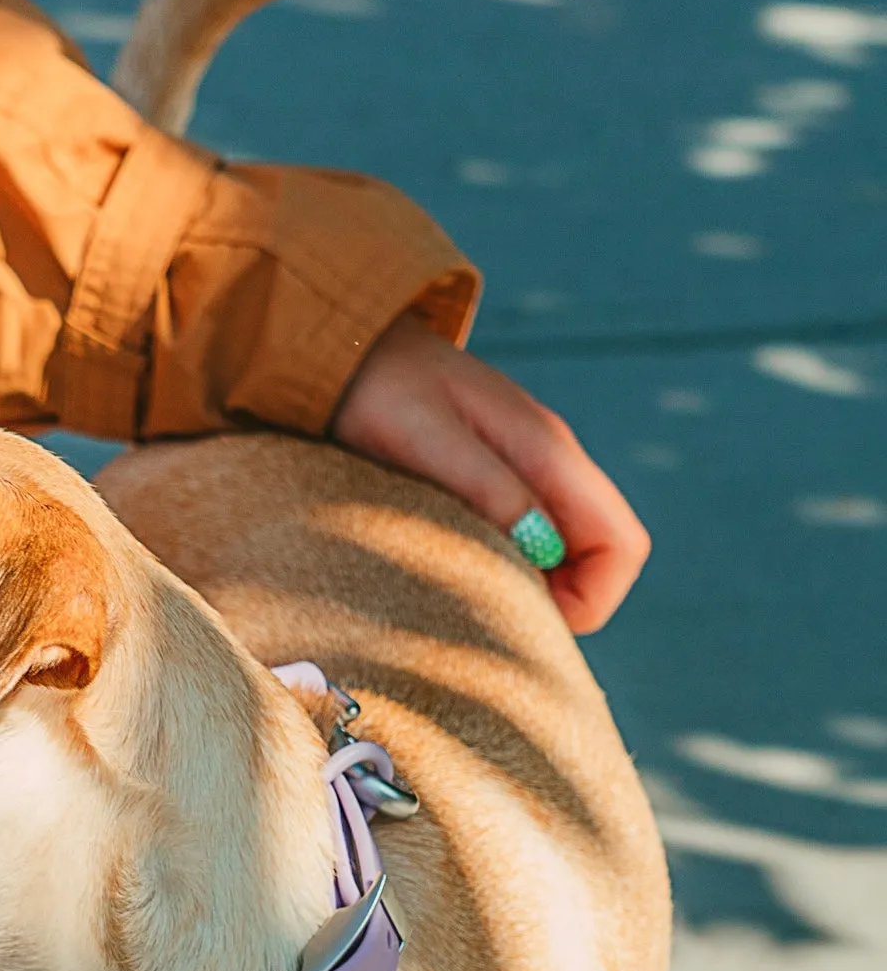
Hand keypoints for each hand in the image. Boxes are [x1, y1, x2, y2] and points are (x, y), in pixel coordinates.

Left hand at [331, 315, 648, 632]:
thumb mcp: (429, 442)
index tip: (527, 621)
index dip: (592, 600)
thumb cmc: (380, 391)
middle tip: (488, 617)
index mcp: (548, 451)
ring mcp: (526, 467)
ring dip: (533, 585)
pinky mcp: (495, 475)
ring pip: (566, 549)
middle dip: (562, 601)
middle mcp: (550, 461)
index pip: (622, 545)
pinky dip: (508, 565)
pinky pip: (528, 534)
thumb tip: (541, 548)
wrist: (348, 349)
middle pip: (601, 554)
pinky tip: (458, 568)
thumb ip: (489, 490)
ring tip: (467, 594)